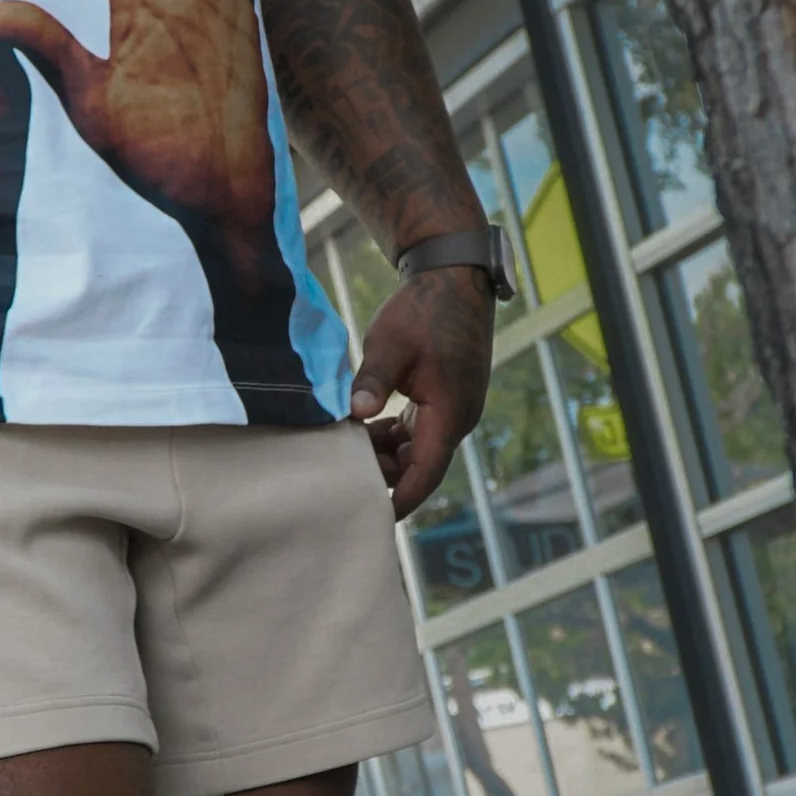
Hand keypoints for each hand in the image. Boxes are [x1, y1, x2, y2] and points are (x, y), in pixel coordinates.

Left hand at [350, 268, 494, 518]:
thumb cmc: (425, 309)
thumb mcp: (391, 344)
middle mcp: (456, 419)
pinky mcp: (442, 399)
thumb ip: (374, 381)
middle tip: (339, 473)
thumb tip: (355, 414)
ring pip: (416, 450)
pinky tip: (360, 429)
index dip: (399, 500)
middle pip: (419, 467)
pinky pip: (417, 432)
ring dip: (385, 454)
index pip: (425, 474)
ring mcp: (451, 410)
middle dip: (383, 476)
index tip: (370, 518)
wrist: (454, 277)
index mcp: (450, 414)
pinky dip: (391, 437)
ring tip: (344, 448)